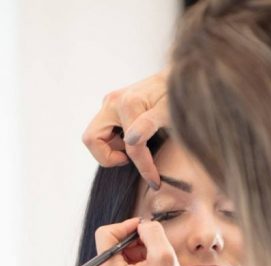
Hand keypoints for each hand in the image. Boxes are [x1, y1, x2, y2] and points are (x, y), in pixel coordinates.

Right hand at [81, 71, 169, 187]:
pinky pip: (103, 132)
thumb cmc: (178, 96)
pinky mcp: (111, 107)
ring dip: (112, 149)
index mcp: (127, 103)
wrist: (178, 77)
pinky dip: (115, 142)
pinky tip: (136, 141)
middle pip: (92, 139)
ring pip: (94, 137)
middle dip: (109, 158)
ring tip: (137, 150)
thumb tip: (132, 140)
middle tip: (131, 161)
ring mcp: (109, 104)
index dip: (144, 168)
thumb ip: (151, 123)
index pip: (131, 147)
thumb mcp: (170, 111)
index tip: (155, 182)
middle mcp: (112, 102)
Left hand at [89, 218, 213, 265]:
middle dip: (134, 242)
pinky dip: (134, 263)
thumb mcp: (164, 256)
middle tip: (154, 250)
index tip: (145, 230)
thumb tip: (142, 224)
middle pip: (110, 244)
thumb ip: (152, 231)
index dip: (126, 226)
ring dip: (136, 253)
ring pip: (116, 254)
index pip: (105, 233)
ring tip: (154, 264)